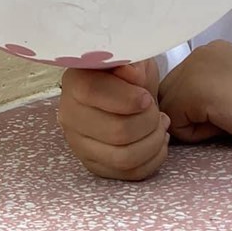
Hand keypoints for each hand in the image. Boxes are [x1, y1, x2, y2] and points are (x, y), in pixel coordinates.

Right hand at [57, 58, 167, 180]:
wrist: (127, 93)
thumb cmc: (129, 73)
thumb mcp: (134, 57)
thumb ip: (131, 62)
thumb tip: (132, 74)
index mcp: (75, 82)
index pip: (93, 92)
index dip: (127, 98)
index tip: (147, 98)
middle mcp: (69, 115)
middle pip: (116, 131)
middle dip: (148, 121)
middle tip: (156, 110)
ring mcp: (79, 144)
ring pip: (124, 157)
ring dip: (153, 141)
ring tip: (161, 124)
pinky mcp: (95, 164)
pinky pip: (129, 173)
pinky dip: (153, 158)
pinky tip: (158, 140)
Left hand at [158, 40, 231, 149]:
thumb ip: (205, 90)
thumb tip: (174, 111)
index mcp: (211, 51)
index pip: (180, 86)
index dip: (198, 107)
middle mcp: (198, 52)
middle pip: (168, 96)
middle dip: (190, 114)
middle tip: (229, 114)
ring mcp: (193, 67)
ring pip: (169, 110)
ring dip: (193, 123)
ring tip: (227, 117)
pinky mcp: (191, 89)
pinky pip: (175, 124)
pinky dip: (197, 133)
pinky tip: (225, 121)